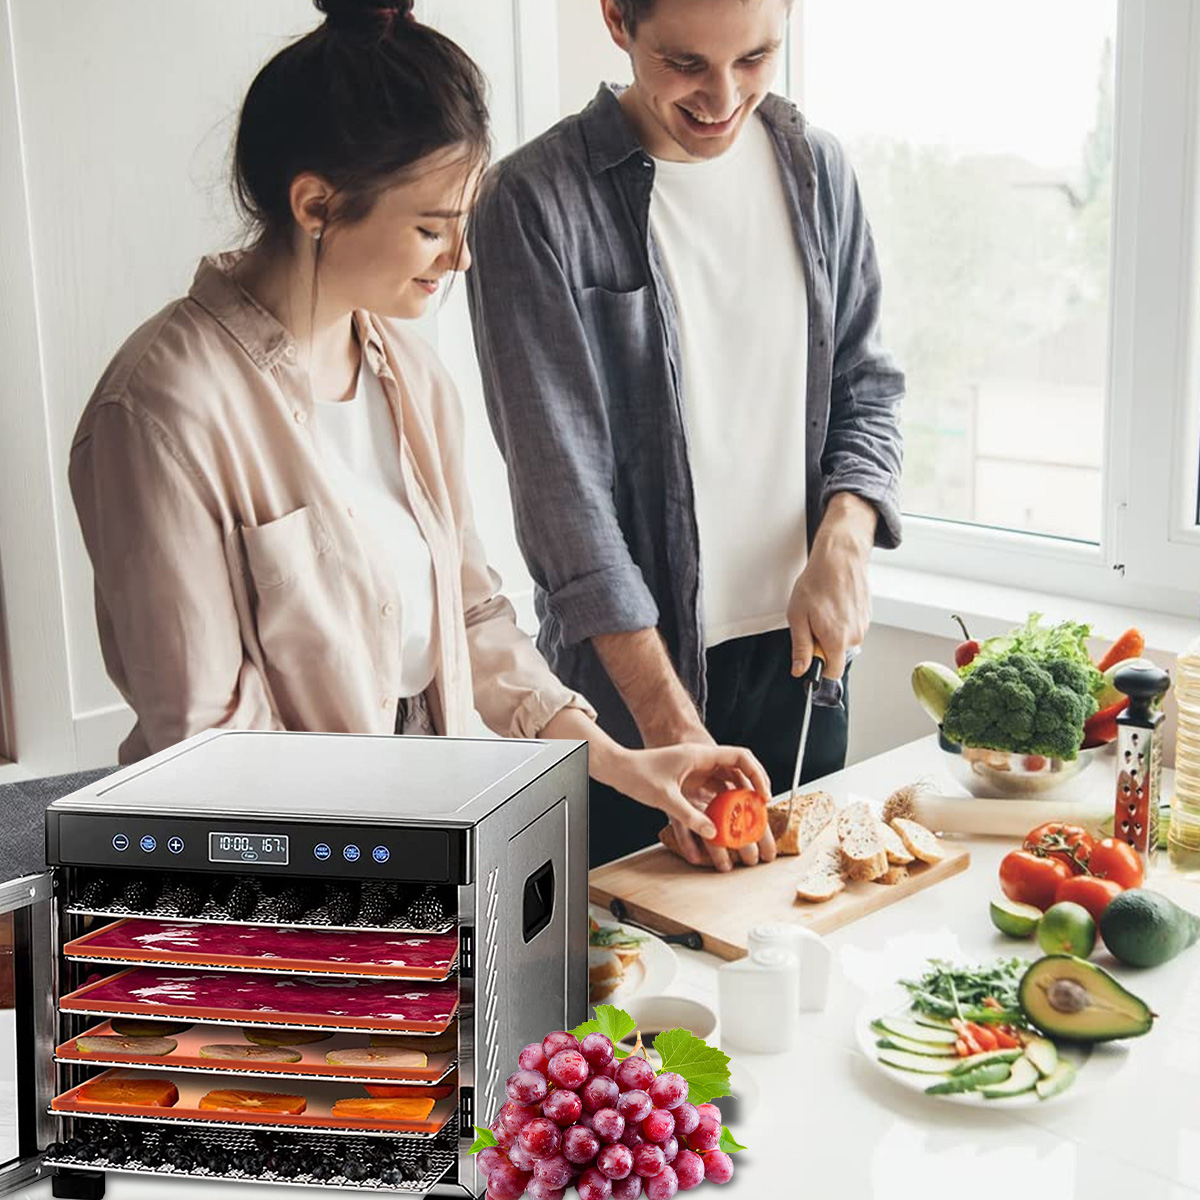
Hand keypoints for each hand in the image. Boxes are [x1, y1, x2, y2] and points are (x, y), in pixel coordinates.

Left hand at [613, 743, 775, 873]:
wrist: (616, 770)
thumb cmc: (637, 773)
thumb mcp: (664, 797)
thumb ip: (689, 815)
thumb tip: (713, 833)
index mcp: (700, 755)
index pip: (740, 757)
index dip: (757, 774)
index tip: (764, 795)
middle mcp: (701, 762)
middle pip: (737, 773)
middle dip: (752, 791)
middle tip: (761, 813)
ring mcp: (694, 772)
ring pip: (725, 785)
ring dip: (736, 802)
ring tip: (746, 822)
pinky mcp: (687, 784)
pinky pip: (709, 795)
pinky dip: (718, 808)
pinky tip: (720, 827)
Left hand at [787, 493, 875, 679]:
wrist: (840, 557)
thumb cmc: (817, 583)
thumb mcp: (798, 616)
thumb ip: (800, 647)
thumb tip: (800, 670)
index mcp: (837, 640)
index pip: (832, 673)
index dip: (818, 668)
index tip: (809, 656)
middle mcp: (855, 636)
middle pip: (836, 656)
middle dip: (822, 645)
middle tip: (812, 623)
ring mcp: (863, 626)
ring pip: (843, 641)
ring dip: (831, 632)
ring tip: (823, 609)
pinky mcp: (867, 616)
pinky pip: (851, 628)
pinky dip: (841, 621)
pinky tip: (834, 604)